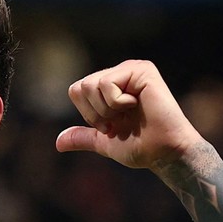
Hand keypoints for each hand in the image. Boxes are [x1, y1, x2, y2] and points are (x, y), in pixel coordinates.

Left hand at [55, 60, 204, 171]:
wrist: (164, 152)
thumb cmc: (141, 147)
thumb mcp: (104, 142)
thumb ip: (83, 137)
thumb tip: (58, 143)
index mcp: (111, 86)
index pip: (76, 90)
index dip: (88, 114)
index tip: (111, 126)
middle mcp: (120, 72)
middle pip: (81, 87)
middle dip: (95, 113)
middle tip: (119, 121)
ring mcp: (131, 69)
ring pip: (91, 85)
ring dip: (107, 109)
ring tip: (129, 114)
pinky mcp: (141, 70)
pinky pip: (106, 83)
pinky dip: (117, 103)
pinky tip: (137, 105)